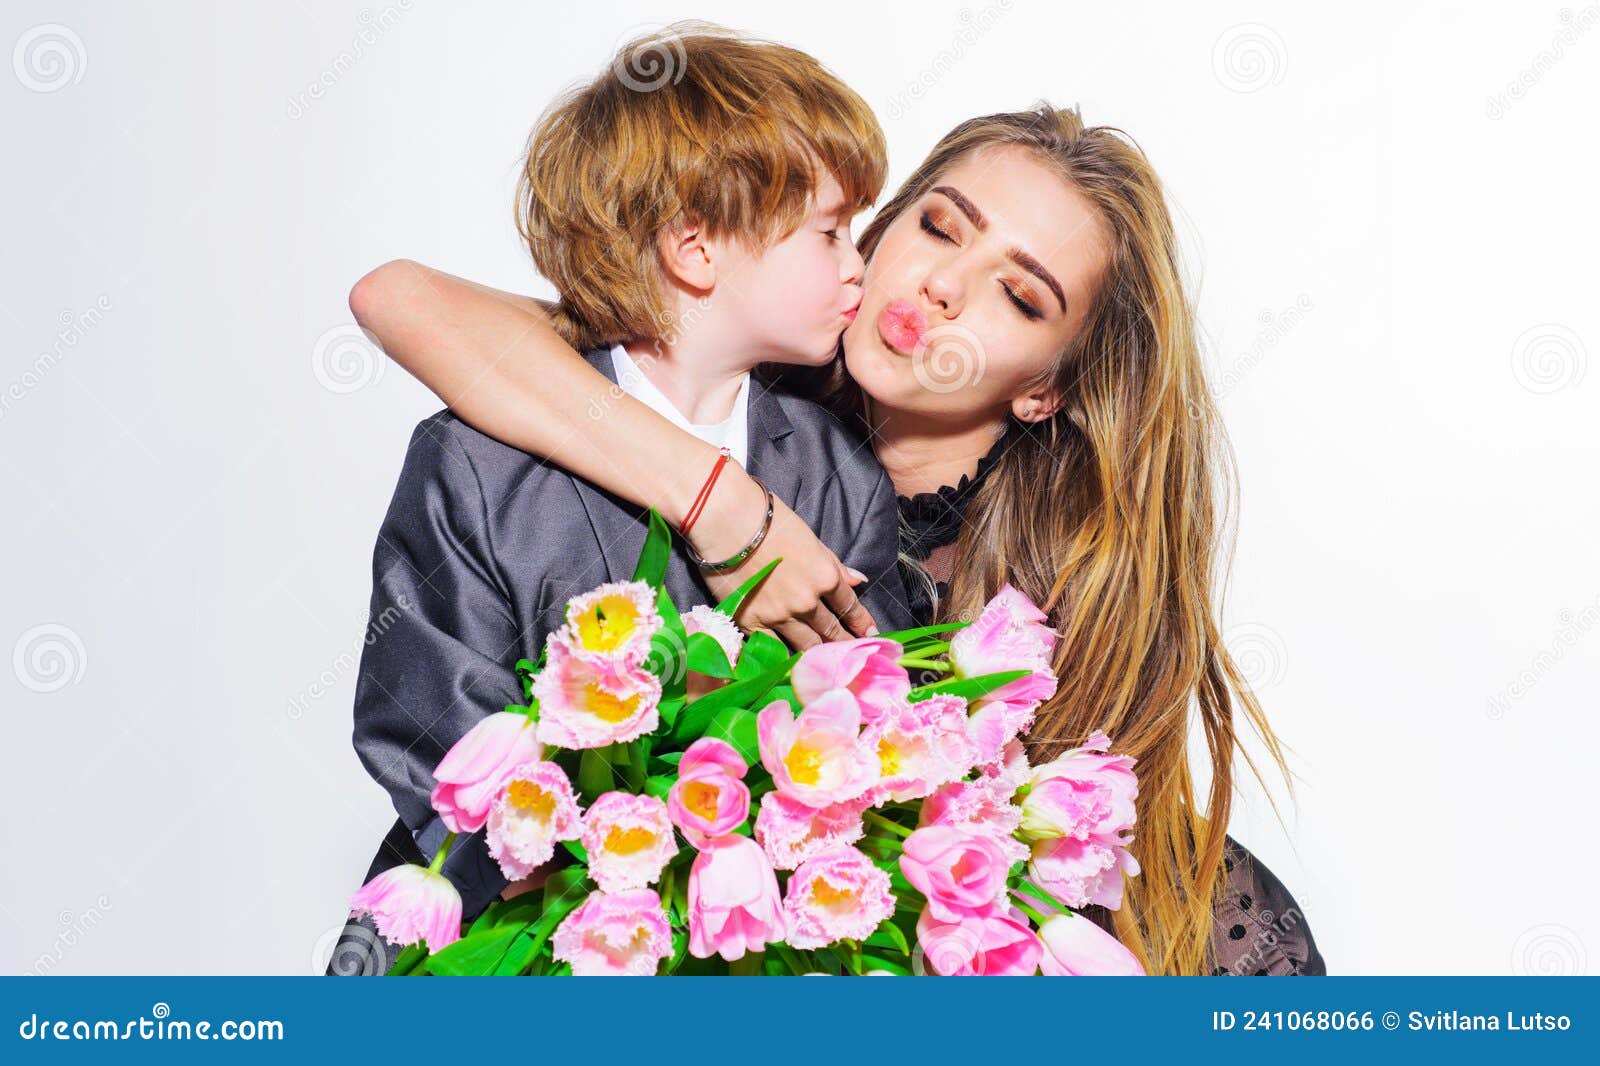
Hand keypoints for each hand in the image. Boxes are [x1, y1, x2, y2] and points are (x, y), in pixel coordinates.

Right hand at [689, 470, 877, 650]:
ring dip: (819, 655)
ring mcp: (780, 616)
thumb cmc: (770, 522)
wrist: (728, 522)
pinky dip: (785, 657)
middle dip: (844, 643)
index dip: (861, 621)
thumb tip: (858, 580)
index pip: (849, 606)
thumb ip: (834, 564)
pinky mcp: (753, 624)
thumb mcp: (810, 539)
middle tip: (853, 658)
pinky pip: (774, 648)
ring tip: (828, 667)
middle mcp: (807, 602)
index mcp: (825, 577)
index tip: (870, 633)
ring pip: (807, 645)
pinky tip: (793, 667)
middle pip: (830, 630)